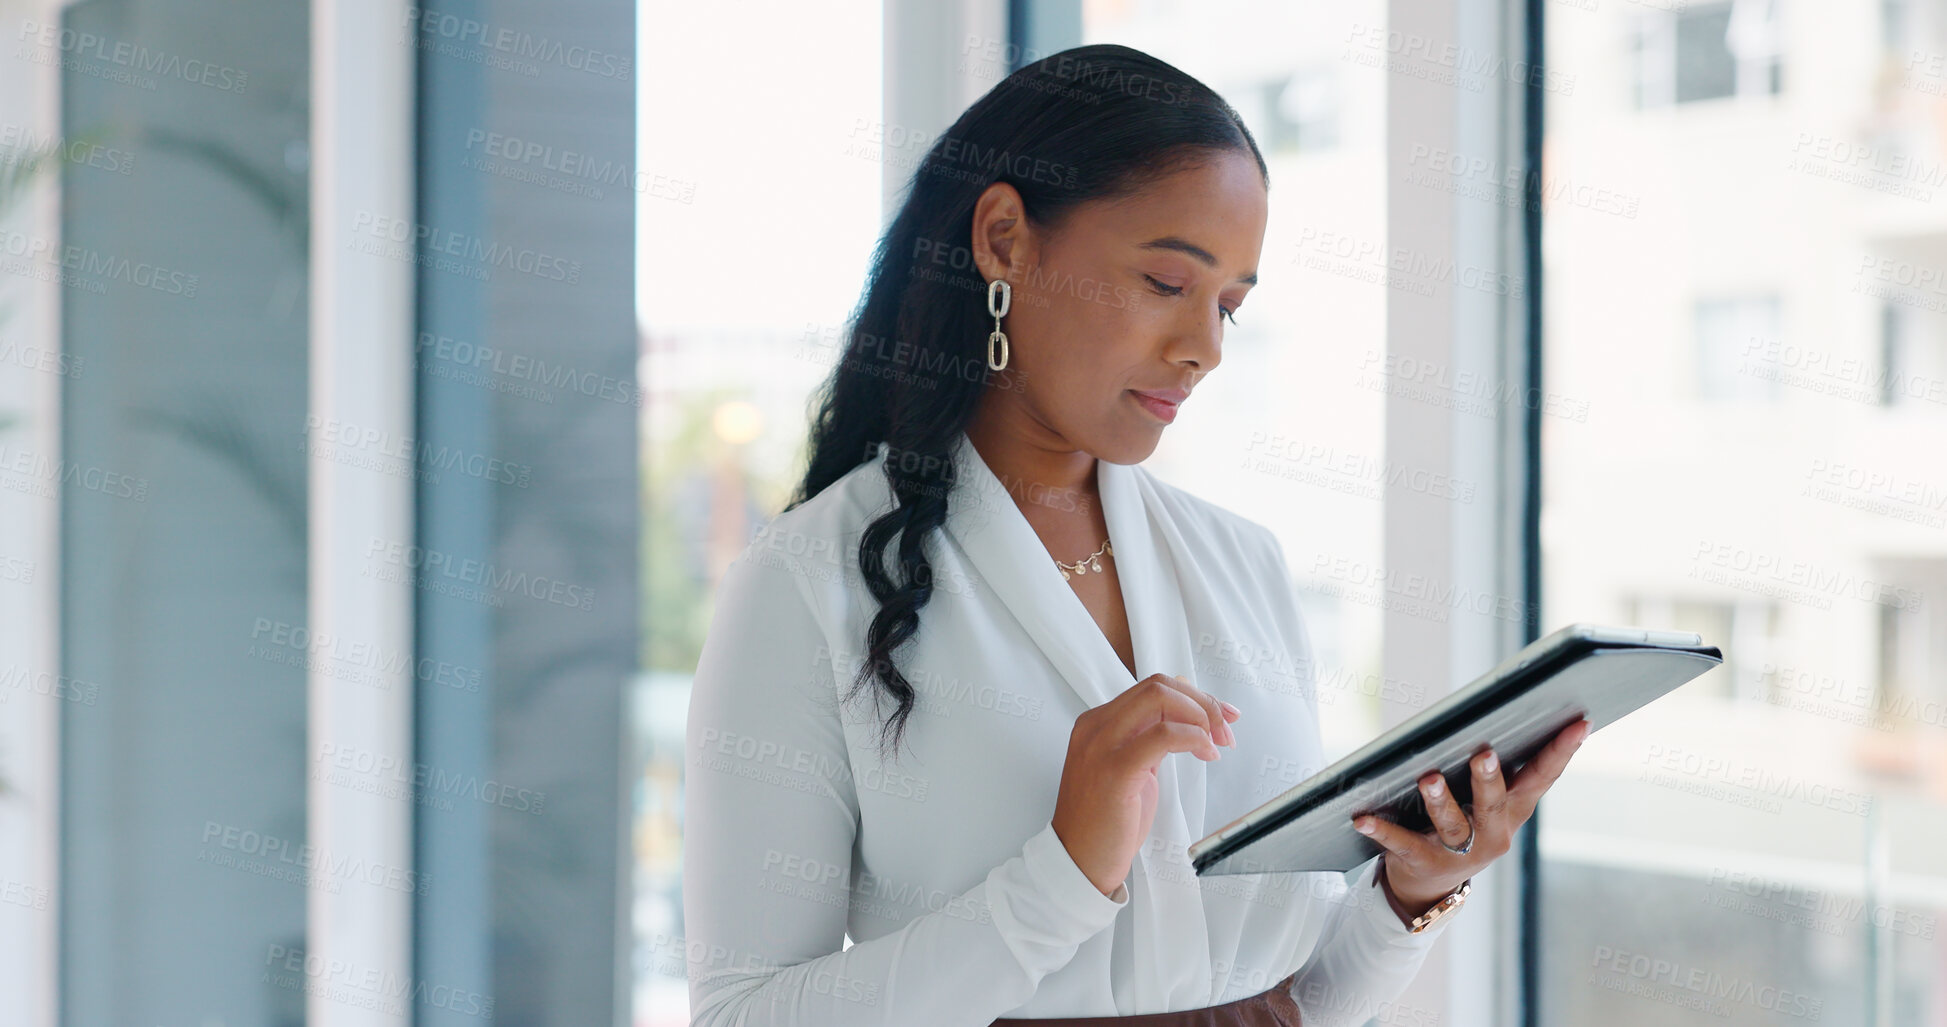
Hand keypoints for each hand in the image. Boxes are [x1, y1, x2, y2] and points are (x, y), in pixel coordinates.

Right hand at [1052, 673, 1241, 897]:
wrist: (1079, 862)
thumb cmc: (1105, 822)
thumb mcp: (1131, 769)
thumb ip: (1151, 740)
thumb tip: (1186, 715)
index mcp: (1098, 723)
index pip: (1152, 688)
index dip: (1194, 696)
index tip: (1221, 715)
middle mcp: (1096, 727)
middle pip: (1158, 686)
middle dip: (1202, 703)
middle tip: (1224, 730)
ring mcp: (1101, 745)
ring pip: (1159, 699)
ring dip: (1201, 717)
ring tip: (1216, 744)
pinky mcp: (1115, 770)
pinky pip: (1162, 735)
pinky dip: (1192, 737)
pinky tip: (1204, 753)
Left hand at [1352, 717, 1591, 921]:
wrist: (1430, 883)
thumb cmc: (1464, 822)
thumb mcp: (1488, 799)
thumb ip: (1499, 766)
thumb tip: (1505, 710)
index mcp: (1514, 810)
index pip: (1543, 777)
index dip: (1562, 751)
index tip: (1579, 723)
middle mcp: (1493, 832)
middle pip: (1494, 803)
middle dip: (1488, 779)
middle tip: (1483, 753)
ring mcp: (1460, 852)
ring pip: (1451, 825)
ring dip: (1440, 800)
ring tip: (1427, 778)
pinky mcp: (1422, 862)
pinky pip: (1401, 844)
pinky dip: (1382, 830)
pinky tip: (1362, 817)